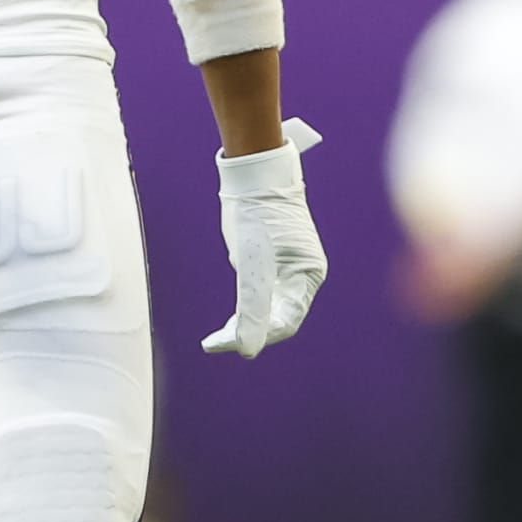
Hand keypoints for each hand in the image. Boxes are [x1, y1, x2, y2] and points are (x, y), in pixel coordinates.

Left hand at [203, 116, 326, 358]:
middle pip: (279, 317)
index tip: (223, 344)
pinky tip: (229, 315)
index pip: (285, 321)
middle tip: (214, 341)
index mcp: (308, 274)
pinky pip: (263, 292)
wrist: (253, 172)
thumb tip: (246, 348)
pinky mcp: (274, 260)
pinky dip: (245, 305)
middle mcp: (304, 273)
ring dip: (245, 321)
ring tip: (218, 334)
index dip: (256, 338)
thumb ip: (251, 305)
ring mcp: (290, 267)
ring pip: (270, 307)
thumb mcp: (250, 261)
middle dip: (249, 331)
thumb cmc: (255, 211)